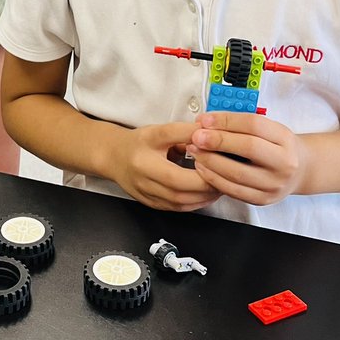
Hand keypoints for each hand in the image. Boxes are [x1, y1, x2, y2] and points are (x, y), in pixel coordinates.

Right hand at [107, 120, 221, 211]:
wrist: (114, 158)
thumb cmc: (138, 143)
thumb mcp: (159, 131)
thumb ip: (184, 132)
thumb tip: (210, 133)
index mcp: (145, 159)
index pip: (177, 172)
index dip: (200, 169)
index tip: (217, 159)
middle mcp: (144, 180)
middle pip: (180, 190)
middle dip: (207, 185)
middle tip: (226, 175)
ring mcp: (147, 196)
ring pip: (181, 203)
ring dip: (204, 197)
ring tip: (221, 185)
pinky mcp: (152, 205)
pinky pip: (178, 208)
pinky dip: (196, 203)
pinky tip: (206, 194)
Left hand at [186, 111, 308, 204]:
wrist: (300, 171)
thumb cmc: (277, 146)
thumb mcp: (268, 129)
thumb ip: (240, 124)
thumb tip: (205, 121)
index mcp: (285, 138)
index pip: (254, 125)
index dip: (227, 121)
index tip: (205, 119)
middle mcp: (284, 162)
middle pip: (248, 148)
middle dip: (217, 141)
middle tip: (196, 136)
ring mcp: (274, 184)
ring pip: (238, 173)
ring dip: (210, 161)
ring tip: (194, 151)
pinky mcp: (262, 199)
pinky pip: (234, 190)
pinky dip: (214, 178)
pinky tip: (202, 167)